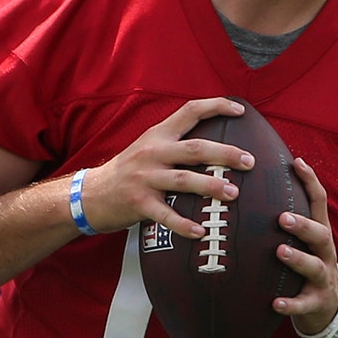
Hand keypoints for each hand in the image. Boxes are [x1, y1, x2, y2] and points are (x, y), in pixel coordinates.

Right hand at [77, 98, 255, 237]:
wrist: (88, 194)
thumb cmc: (128, 170)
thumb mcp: (149, 146)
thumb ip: (176, 142)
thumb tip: (216, 143)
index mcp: (158, 135)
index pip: (190, 111)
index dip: (216, 107)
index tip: (241, 111)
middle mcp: (152, 153)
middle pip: (195, 149)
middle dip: (225, 153)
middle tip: (249, 161)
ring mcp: (145, 178)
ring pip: (184, 180)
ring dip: (211, 186)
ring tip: (234, 193)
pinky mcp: (139, 203)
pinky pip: (165, 215)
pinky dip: (184, 224)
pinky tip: (200, 231)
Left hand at [273, 157, 337, 335]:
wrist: (328, 306)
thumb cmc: (306, 263)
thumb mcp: (304, 239)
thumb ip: (288, 216)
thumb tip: (255, 183)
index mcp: (320, 232)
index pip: (319, 202)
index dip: (311, 181)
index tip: (296, 163)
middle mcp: (325, 252)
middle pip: (321, 233)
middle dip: (303, 224)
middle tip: (282, 217)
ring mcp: (322, 277)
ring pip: (315, 266)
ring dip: (298, 258)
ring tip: (280, 252)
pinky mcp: (316, 302)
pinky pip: (304, 304)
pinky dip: (291, 304)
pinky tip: (275, 303)